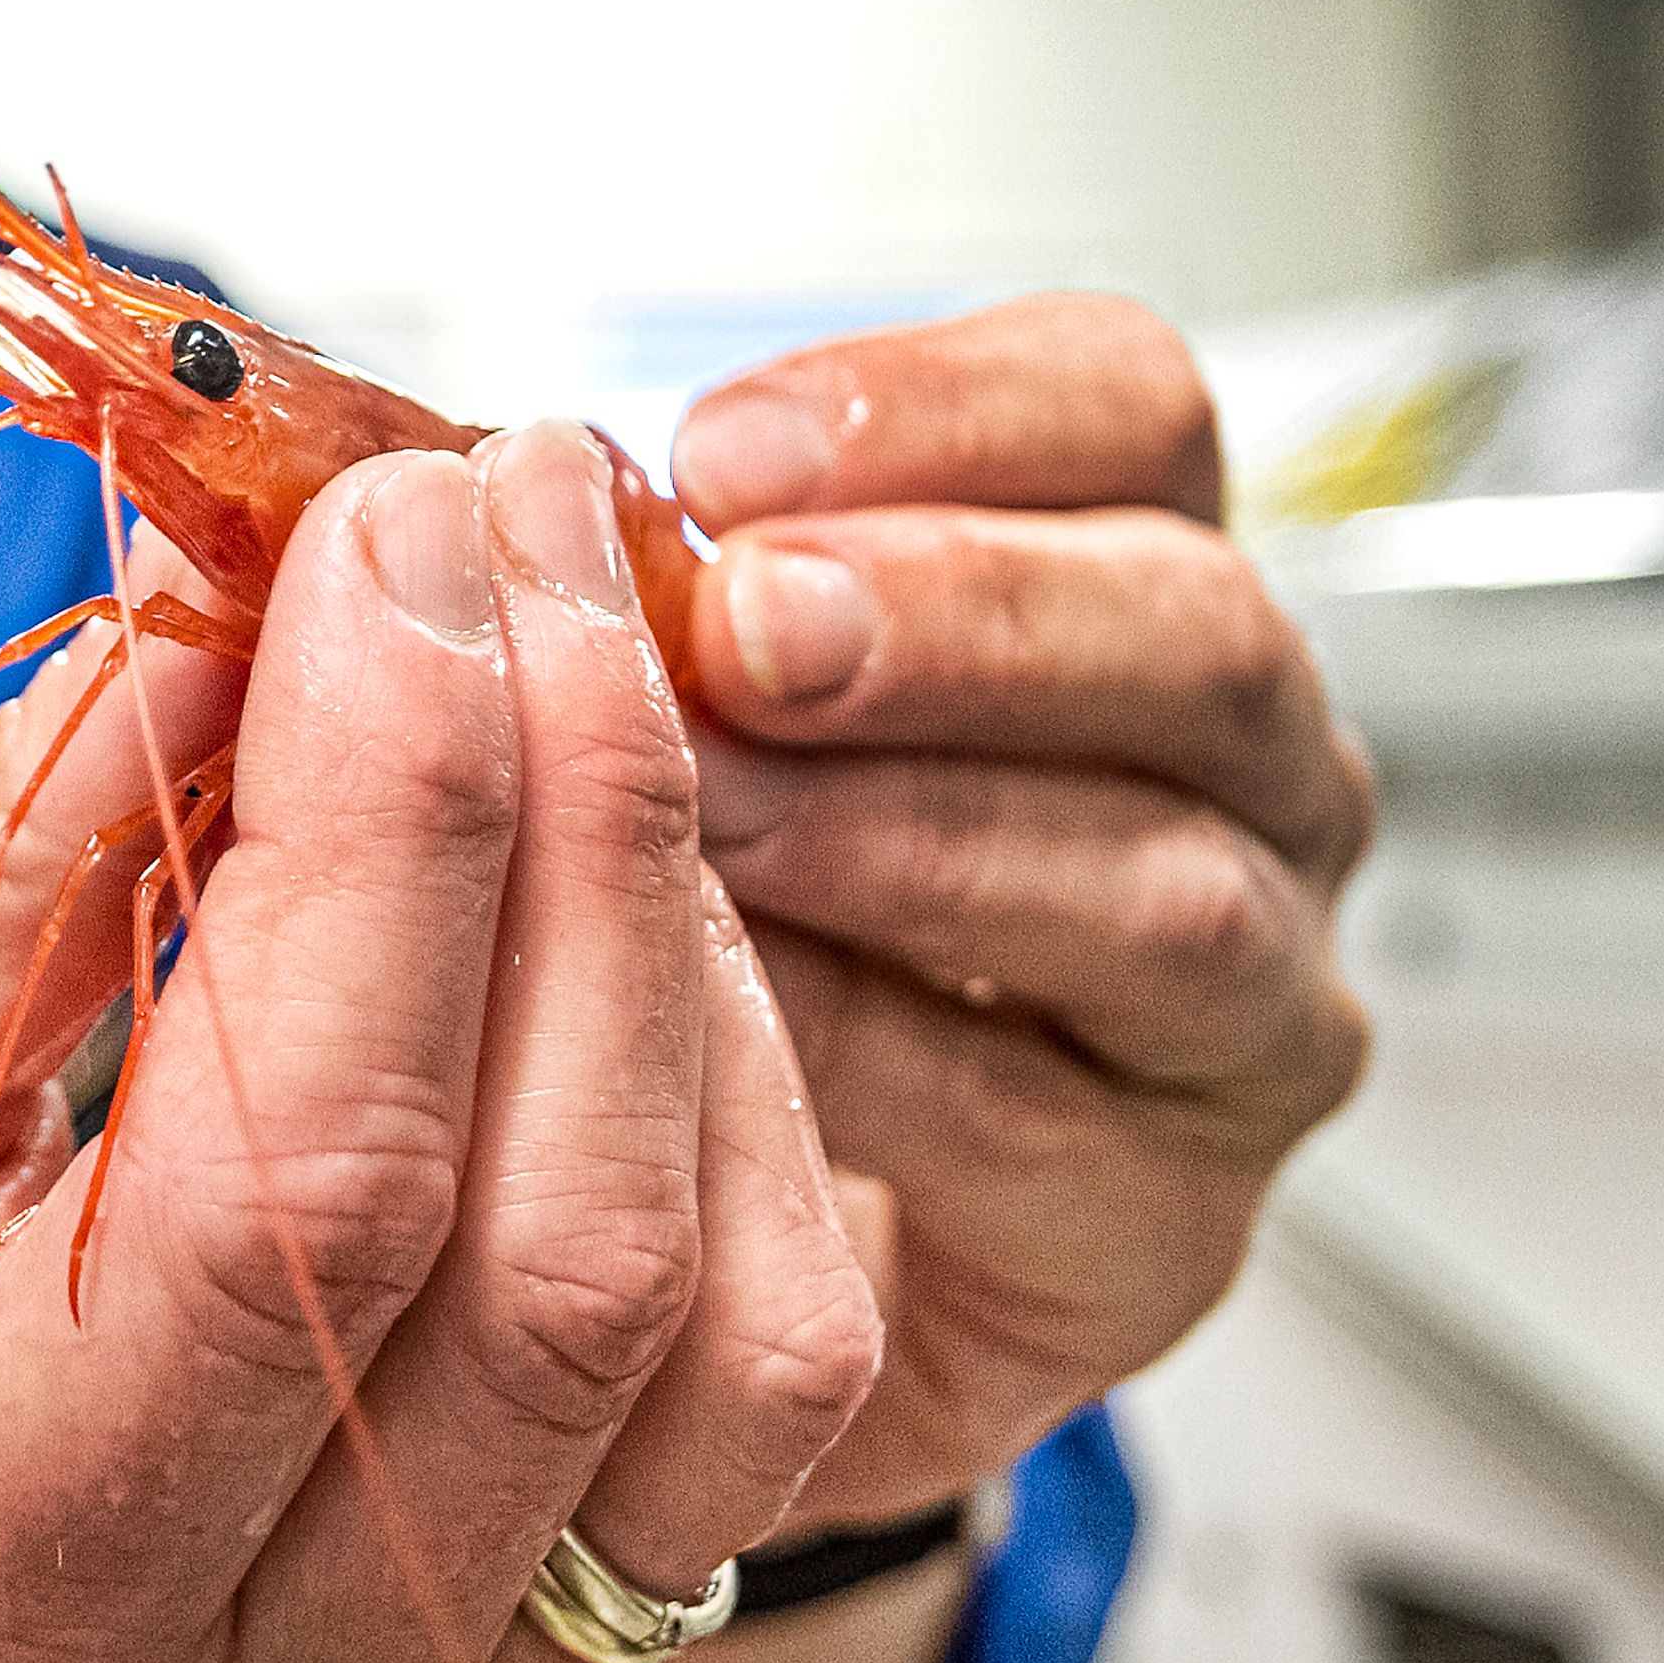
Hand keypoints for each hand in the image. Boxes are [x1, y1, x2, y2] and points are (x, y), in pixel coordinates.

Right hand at [0, 425, 881, 1662]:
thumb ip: (14, 868)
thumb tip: (237, 586)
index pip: (296, 1186)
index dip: (391, 812)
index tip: (393, 519)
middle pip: (559, 1241)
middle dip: (576, 811)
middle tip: (529, 508)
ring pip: (730, 1321)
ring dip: (684, 935)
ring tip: (588, 653)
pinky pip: (756, 1376)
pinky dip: (727, 1085)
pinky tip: (629, 886)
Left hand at [667, 295, 1372, 1524]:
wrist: (747, 1255)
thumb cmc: (720, 907)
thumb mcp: (668, 708)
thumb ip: (607, 592)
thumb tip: (426, 493)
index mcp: (1126, 572)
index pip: (1124, 407)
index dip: (944, 408)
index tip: (717, 453)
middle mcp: (1236, 768)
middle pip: (1194, 630)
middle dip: (957, 612)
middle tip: (746, 618)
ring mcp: (1237, 994)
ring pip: (1160, 883)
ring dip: (912, 834)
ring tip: (710, 809)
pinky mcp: (1168, 1207)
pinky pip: (1041, 1113)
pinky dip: (866, 1054)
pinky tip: (712, 1015)